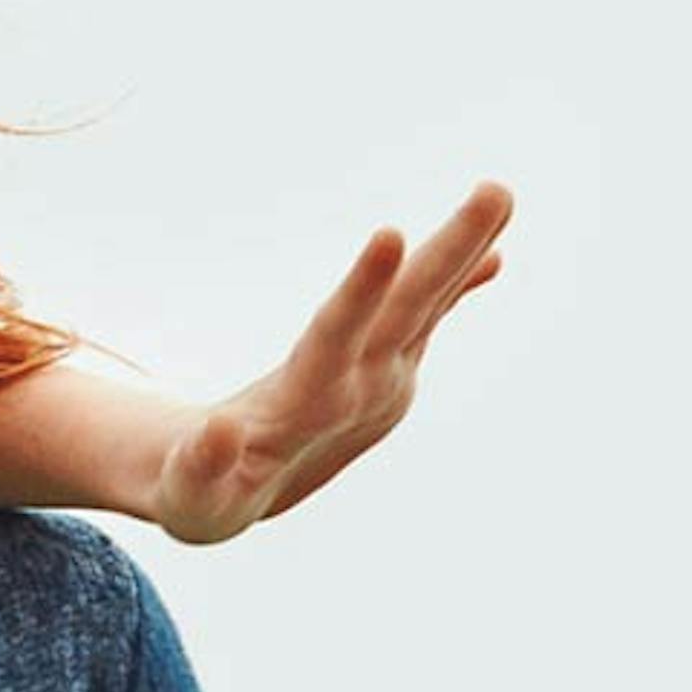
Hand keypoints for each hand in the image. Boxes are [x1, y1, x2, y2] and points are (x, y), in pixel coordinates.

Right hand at [148, 180, 510, 543]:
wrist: (247, 499)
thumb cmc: (205, 490)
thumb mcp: (191, 488)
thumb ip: (204, 463)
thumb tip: (217, 432)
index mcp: (303, 410)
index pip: (336, 340)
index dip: (362, 290)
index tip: (391, 234)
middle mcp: (355, 391)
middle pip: (406, 312)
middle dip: (449, 252)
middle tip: (496, 191)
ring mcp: (379, 381)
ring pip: (424, 306)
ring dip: (463, 250)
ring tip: (499, 193)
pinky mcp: (384, 370)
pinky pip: (423, 316)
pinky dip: (457, 283)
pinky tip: (494, 255)